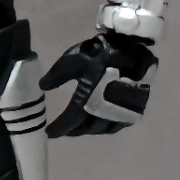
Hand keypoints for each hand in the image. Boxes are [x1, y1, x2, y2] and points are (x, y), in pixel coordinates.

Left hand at [40, 31, 157, 137]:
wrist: (129, 46)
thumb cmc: (98, 53)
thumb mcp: (71, 61)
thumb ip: (56, 76)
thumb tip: (43, 87)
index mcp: (88, 99)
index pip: (71, 120)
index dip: (59, 128)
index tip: (49, 133)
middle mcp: (107, 109)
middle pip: (89, 128)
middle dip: (75, 130)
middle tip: (66, 130)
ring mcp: (124, 110)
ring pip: (105, 128)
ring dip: (92, 130)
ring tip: (81, 128)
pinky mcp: (136, 107)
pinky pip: (119, 124)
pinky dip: (108, 126)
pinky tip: (101, 123)